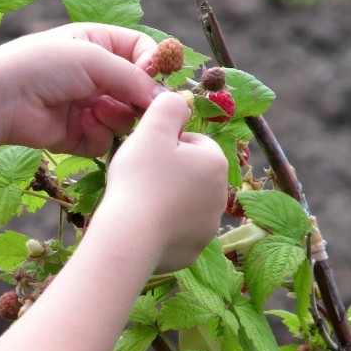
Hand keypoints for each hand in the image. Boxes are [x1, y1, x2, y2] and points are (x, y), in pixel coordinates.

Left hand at [0, 22, 160, 155]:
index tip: (156, 79)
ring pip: (126, 118)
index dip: (153, 66)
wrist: (2, 99)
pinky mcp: (79, 135)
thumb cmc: (42, 64)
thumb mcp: (92, 57)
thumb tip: (164, 97)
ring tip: (94, 110)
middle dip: (139, 100)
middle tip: (139, 106)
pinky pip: (105, 139)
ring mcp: (88, 106)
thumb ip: (132, 76)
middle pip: (139, 91)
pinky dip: (97, 133)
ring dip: (116, 116)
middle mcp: (96, 75)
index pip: (142, 52)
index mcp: (98, 44)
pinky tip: (79, 124)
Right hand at [104, 91, 227, 272]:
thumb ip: (169, 106)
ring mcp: (209, 227)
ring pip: (186, 203)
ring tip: (140, 202)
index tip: (147, 155)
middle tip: (141, 178)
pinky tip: (143, 225)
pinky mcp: (193, 250)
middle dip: (170, 173)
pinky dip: (163, 227)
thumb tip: (180, 100)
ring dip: (167, 200)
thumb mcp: (152, 130)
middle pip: (191, 174)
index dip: (167, 144)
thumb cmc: (141, 178)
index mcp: (215, 162)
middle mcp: (221, 195)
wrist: (130, 236)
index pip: (194, 142)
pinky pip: (178, 231)